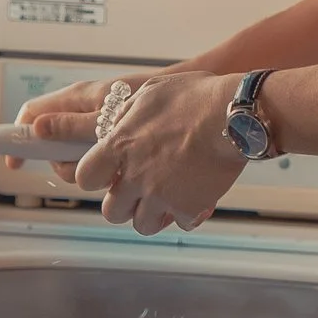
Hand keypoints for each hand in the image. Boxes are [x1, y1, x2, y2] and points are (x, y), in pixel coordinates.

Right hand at [19, 73, 151, 184]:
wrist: (179, 99)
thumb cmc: (145, 96)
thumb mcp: (104, 113)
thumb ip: (71, 124)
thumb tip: (38, 128)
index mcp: (73, 100)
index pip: (31, 115)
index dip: (17, 137)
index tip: (14, 163)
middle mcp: (79, 114)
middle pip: (51, 146)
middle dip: (63, 161)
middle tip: (85, 160)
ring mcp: (92, 129)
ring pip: (72, 157)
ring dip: (87, 167)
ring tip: (111, 161)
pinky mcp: (107, 141)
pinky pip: (93, 159)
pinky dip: (103, 169)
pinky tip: (120, 168)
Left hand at [72, 72, 245, 235]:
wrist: (232, 116)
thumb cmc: (195, 97)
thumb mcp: (150, 92)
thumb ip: (127, 114)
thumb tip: (116, 125)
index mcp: (120, 146)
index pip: (85, 177)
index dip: (94, 178)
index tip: (105, 175)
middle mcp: (135, 175)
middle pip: (111, 211)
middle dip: (123, 204)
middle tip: (138, 192)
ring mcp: (160, 195)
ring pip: (143, 225)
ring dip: (152, 215)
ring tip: (166, 199)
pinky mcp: (187, 208)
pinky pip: (179, 223)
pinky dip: (186, 215)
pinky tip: (193, 198)